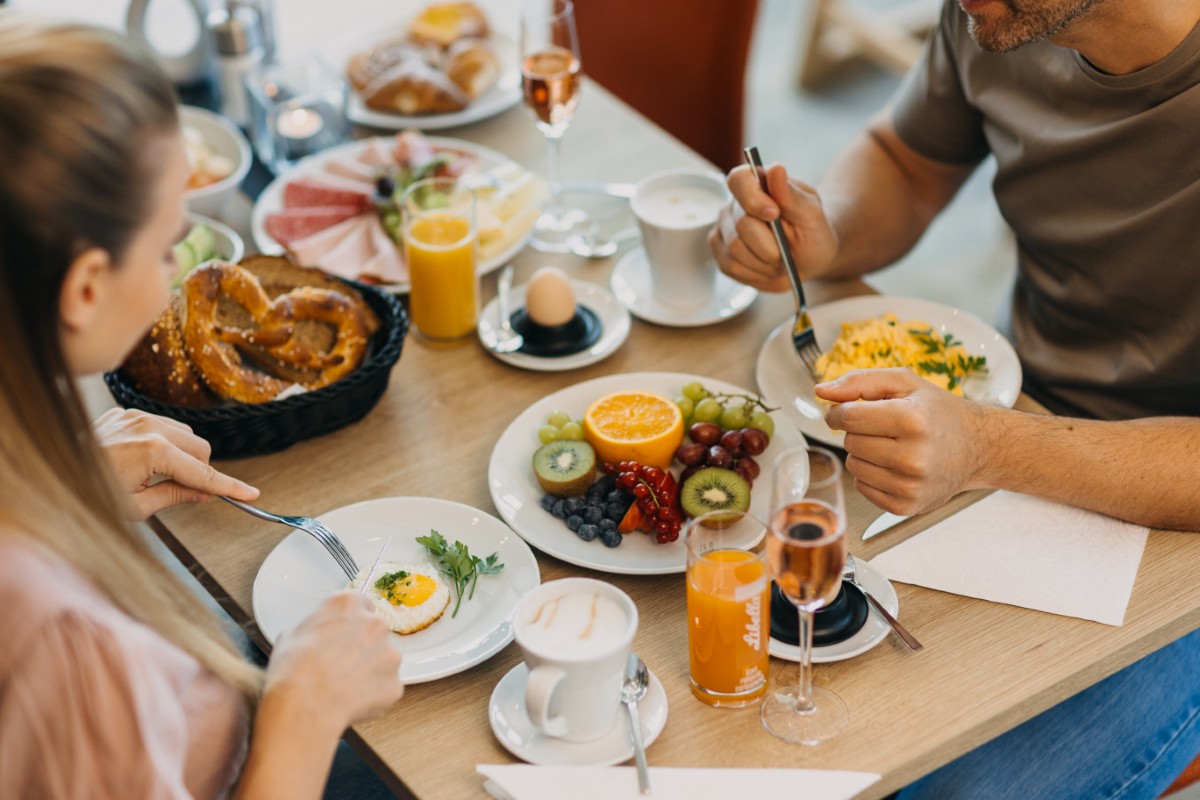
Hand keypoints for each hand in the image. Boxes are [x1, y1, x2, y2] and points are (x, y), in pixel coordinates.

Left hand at [93, 408, 258, 518]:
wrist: (53, 471)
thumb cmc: (87, 491)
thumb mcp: (135, 507)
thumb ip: (175, 496)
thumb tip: (203, 494)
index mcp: (152, 452)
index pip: (203, 473)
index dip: (229, 486)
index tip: (251, 493)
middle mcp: (148, 427)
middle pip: (201, 448)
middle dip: (199, 470)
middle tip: (185, 492)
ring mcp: (137, 416)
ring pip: (187, 434)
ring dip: (184, 455)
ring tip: (156, 475)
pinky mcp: (127, 412)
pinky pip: (164, 424)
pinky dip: (166, 442)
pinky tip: (145, 459)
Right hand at [265, 591, 403, 729]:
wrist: (306, 704)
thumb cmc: (293, 670)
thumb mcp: (290, 636)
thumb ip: (313, 628)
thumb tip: (312, 636)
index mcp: (348, 604)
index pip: (360, 603)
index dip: (351, 621)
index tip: (344, 633)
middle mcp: (374, 623)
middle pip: (375, 631)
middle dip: (362, 645)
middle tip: (341, 663)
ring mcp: (390, 653)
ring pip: (384, 659)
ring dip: (370, 669)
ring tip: (343, 686)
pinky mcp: (395, 682)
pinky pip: (385, 687)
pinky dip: (373, 694)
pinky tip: (351, 701)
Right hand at [708, 162, 838, 291]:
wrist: (809, 258)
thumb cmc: (812, 231)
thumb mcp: (812, 213)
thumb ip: (792, 195)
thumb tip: (775, 169)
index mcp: (758, 184)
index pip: (738, 180)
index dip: (752, 198)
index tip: (774, 214)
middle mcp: (736, 204)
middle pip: (740, 224)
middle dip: (769, 243)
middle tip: (787, 248)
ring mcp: (724, 228)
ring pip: (735, 249)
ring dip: (764, 261)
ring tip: (779, 259)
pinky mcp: (721, 252)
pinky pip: (731, 266)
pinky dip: (755, 272)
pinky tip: (767, 267)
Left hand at [816, 369, 989, 513]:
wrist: (976, 447)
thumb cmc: (936, 412)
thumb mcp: (904, 383)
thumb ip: (859, 381)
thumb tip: (821, 391)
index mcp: (912, 420)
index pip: (848, 417)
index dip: (839, 412)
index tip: (846, 411)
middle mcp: (913, 457)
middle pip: (850, 442)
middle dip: (859, 432)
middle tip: (886, 428)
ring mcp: (910, 486)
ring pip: (853, 466)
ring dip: (864, 454)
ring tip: (893, 446)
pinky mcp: (906, 506)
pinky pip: (862, 488)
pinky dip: (872, 475)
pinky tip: (896, 466)